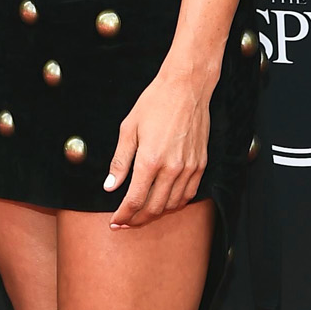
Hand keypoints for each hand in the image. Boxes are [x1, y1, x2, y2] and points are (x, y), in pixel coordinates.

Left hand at [104, 67, 211, 227]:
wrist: (186, 88)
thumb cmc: (154, 103)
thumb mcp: (128, 128)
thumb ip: (120, 160)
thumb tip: (110, 186)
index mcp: (150, 160)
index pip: (135, 200)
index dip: (123, 215)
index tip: (114, 222)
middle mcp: (172, 169)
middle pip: (154, 208)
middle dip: (137, 219)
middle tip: (125, 222)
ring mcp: (189, 168)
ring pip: (172, 205)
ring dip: (156, 213)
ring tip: (142, 213)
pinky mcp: (201, 164)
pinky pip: (189, 194)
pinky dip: (175, 203)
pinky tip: (164, 201)